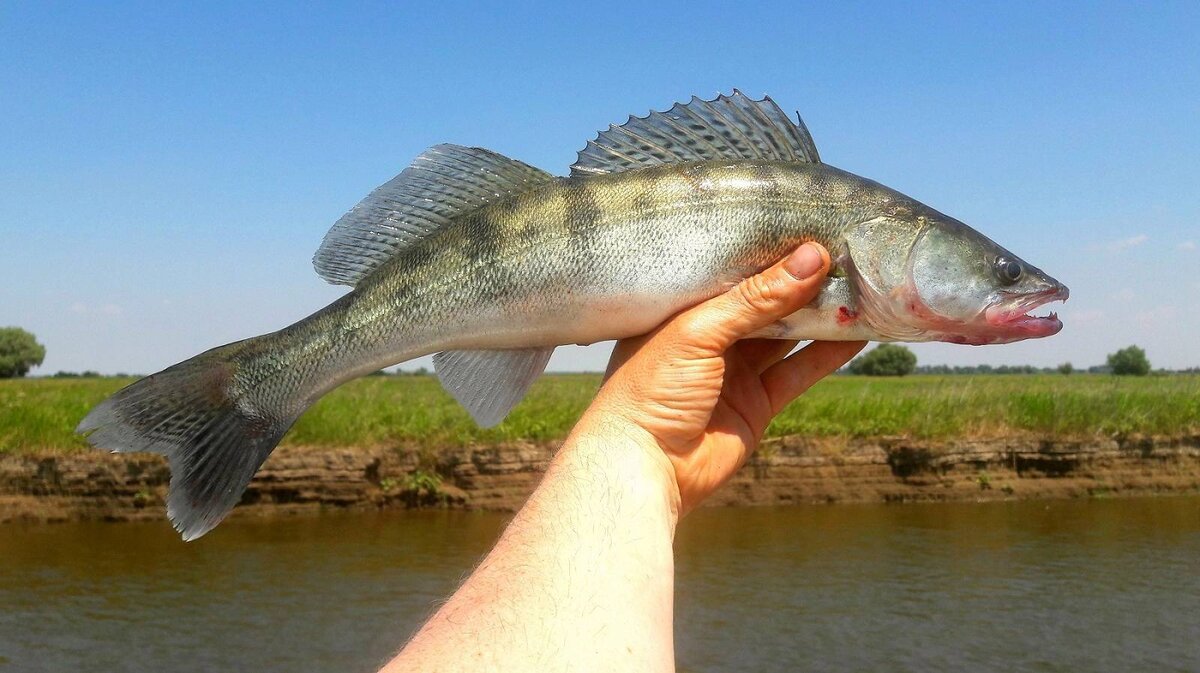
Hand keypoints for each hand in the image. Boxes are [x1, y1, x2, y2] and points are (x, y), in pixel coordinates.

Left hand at [576, 242, 865, 514]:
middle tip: (847, 253)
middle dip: (802, 281)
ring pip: (787, 335)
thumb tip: (812, 257)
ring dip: (821, 316)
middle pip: (766, 301)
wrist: (642, 468)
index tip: (813, 227)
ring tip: (863, 287)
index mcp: (683, 309)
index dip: (771, 251)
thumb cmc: (651, 389)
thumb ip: (756, 297)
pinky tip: (859, 334)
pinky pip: (798, 372)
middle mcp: (709, 336)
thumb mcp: (698, 331)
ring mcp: (734, 371)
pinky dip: (827, 354)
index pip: (734, 270)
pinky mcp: (755, 404)